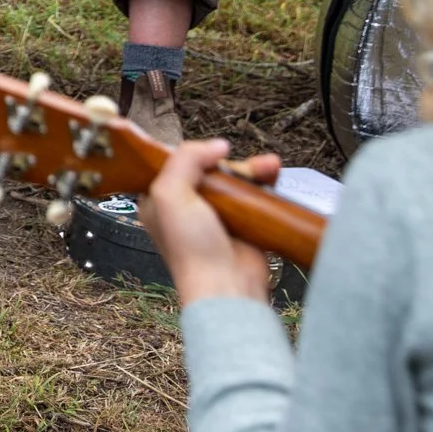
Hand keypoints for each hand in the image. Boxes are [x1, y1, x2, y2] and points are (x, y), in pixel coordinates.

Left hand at [140, 138, 279, 306]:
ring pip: (235, 180)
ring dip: (252, 169)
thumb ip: (185, 160)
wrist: (227, 286)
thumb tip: (216, 145)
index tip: (210, 151)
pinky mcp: (242, 223)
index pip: (175, 163)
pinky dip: (264, 183)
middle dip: (230, 163)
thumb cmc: (190, 250)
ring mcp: (215, 215)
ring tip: (268, 167)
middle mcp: (186, 205)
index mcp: (159, 199)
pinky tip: (273, 174)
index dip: (194, 154)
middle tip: (241, 167)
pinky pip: (254, 194)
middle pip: (209, 169)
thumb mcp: (170, 195)